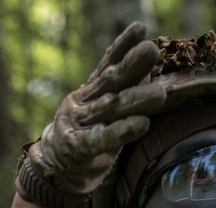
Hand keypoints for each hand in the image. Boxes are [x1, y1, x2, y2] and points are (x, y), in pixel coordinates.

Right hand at [16, 22, 164, 207]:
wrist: (55, 169)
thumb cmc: (87, 136)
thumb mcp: (103, 111)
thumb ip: (122, 92)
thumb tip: (149, 72)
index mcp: (89, 92)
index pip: (107, 66)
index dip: (122, 47)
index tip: (140, 29)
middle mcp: (83, 103)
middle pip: (110, 83)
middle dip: (131, 66)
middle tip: (151, 51)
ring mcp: (79, 124)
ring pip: (110, 110)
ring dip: (135, 101)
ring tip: (160, 94)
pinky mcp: (78, 148)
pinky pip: (102, 139)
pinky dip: (121, 132)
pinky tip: (141, 124)